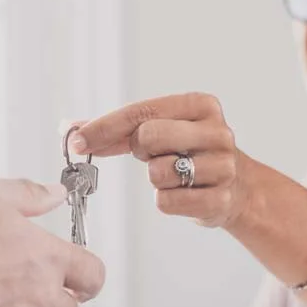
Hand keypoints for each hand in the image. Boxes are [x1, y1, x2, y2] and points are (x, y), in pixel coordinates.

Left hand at [70, 93, 246, 227]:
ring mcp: (223, 167)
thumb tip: (68, 129)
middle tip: (152, 154)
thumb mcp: (160, 129)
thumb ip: (116, 129)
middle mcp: (217, 132)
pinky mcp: (219, 200)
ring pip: (157, 173)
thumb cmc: (189, 152)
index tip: (77, 141)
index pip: (140, 112)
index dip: (103, 127)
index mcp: (201, 105)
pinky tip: (184, 193)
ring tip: (175, 174)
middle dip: (140, 150)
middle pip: (148, 137)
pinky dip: (166, 200)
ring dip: (156, 177)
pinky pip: (166, 202)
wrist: (239, 188)